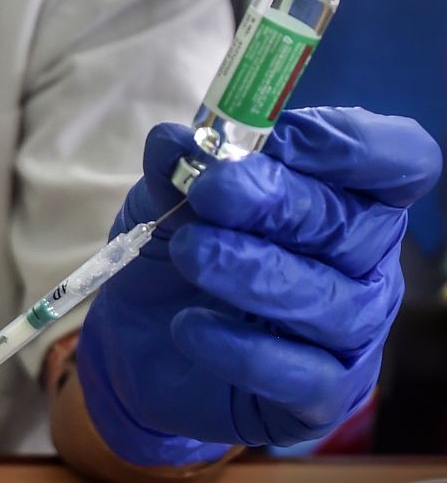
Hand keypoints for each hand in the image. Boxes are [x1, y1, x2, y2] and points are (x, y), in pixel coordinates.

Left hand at [76, 107, 441, 465]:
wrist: (138, 340)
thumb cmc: (177, 254)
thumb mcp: (166, 199)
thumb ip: (176, 167)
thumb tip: (174, 141)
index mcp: (346, 199)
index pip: (397, 162)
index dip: (350, 146)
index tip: (278, 139)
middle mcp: (363, 264)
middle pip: (355, 226)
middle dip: (281, 201)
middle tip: (211, 191)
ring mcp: (348, 334)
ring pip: (329, 301)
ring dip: (254, 272)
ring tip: (191, 254)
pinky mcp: (319, 395)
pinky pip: (299, 375)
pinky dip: (240, 348)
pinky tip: (188, 326)